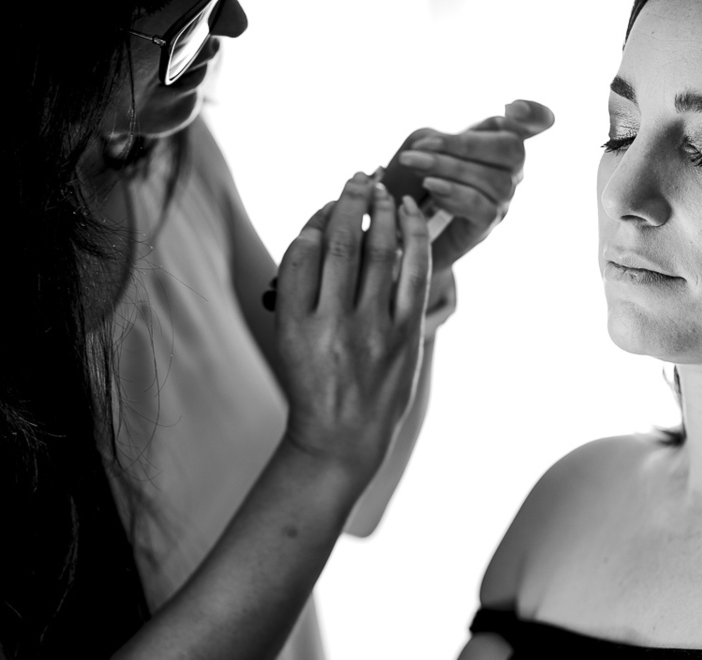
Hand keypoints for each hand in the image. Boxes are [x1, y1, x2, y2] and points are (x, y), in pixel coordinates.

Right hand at [273, 173, 431, 479]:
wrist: (342, 440)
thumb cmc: (312, 384)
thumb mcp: (288, 339)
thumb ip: (300, 289)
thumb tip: (325, 230)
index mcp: (293, 324)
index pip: (303, 251)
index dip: (317, 219)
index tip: (327, 205)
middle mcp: (330, 324)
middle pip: (341, 244)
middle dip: (350, 202)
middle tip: (357, 178)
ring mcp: (371, 331)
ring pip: (377, 252)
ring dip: (382, 211)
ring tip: (383, 190)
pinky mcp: (406, 337)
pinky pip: (414, 273)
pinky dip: (414, 237)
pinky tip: (411, 214)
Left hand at [395, 99, 554, 271]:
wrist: (408, 233)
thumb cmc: (418, 183)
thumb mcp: (424, 152)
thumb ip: (432, 138)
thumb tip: (428, 140)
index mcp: (500, 144)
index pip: (533, 125)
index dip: (534, 114)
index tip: (513, 106)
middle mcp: (510, 172)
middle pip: (511, 149)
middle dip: (466, 143)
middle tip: (422, 144)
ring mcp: (502, 200)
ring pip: (494, 180)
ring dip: (449, 167)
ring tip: (414, 164)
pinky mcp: (486, 226)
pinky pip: (481, 207)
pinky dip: (454, 194)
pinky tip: (431, 186)